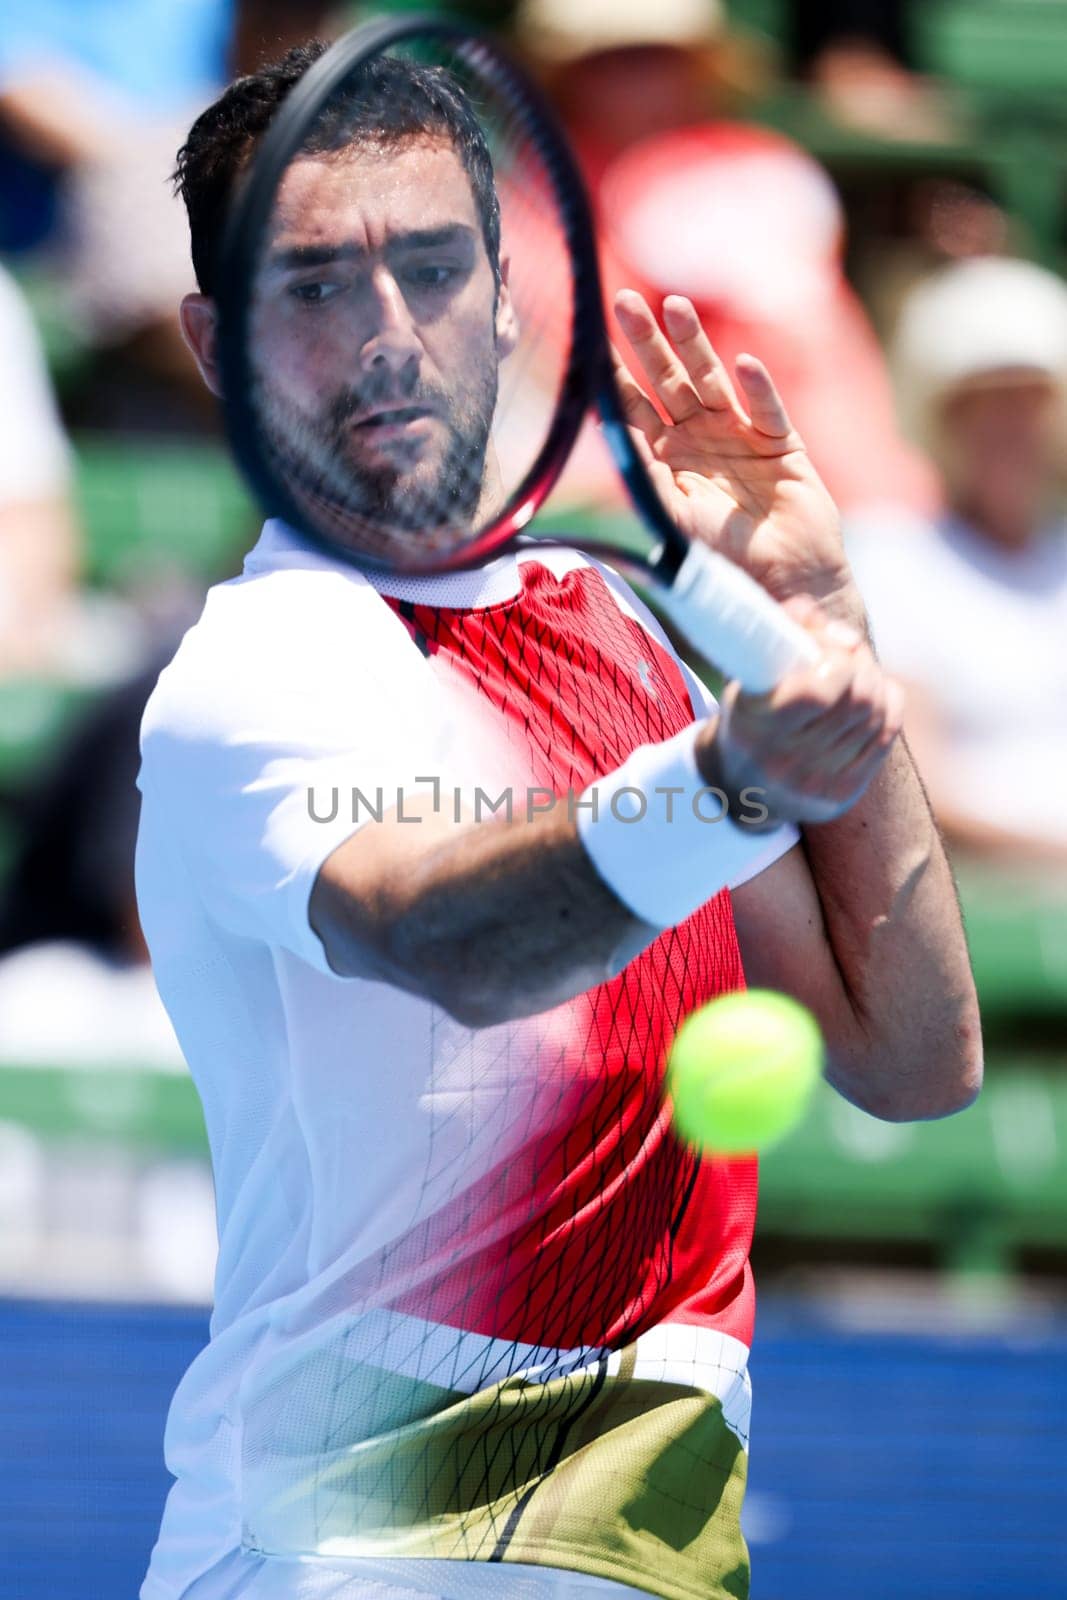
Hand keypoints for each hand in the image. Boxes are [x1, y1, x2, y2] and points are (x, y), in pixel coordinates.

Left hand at [613, 290, 857, 619]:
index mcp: (668, 457)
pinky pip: (767, 411)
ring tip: (676, 308)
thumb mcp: (672, 518)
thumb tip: (608, 438)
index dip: (616, 377)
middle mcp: (701, 438)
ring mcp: (740, 435)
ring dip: (696, 345)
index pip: (636, 409)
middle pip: (669, 381)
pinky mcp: (781, 443)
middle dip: (648, 343)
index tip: (593, 343)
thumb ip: (644, 478)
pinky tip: (744, 365)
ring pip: (713, 381)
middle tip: (625, 304)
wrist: (782, 582)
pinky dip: (758, 389)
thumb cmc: (723, 558)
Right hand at [695, 596, 905, 825]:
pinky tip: (871, 696)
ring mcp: (817, 782)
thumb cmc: (749, 713)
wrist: (739, 786)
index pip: (819, 693)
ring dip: (872, 682)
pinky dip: (887, 705)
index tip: (827, 648)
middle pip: (858, 700)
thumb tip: (819, 618)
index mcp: (755, 729)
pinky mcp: (843, 792)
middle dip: (860, 664)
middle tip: (847, 653)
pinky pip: (887, 735)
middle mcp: (786, 762)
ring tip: (855, 673)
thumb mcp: (749, 671)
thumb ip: (780, 631)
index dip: (836, 660)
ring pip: (875, 715)